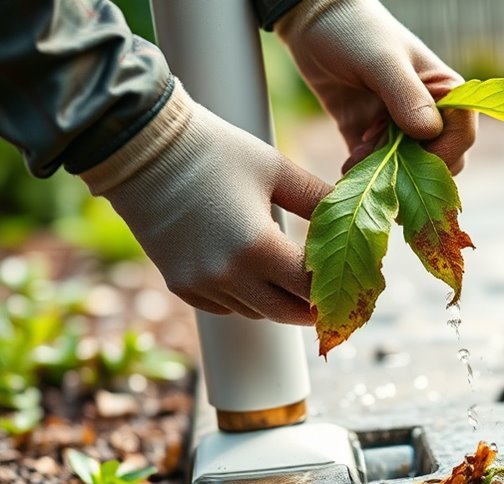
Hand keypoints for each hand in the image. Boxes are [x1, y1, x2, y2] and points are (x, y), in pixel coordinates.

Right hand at [80, 82, 331, 324]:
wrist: (141, 148)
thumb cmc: (215, 151)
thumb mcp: (278, 170)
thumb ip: (322, 200)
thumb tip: (361, 216)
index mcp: (258, 247)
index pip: (312, 289)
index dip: (337, 289)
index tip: (355, 283)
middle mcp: (228, 276)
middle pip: (287, 313)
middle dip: (314, 307)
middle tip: (335, 294)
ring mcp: (201, 285)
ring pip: (258, 312)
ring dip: (280, 300)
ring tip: (297, 278)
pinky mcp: (181, 287)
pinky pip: (228, 307)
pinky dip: (247, 297)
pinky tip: (255, 272)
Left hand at [276, 0, 476, 173]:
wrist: (310, 23)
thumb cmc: (353, 30)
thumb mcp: (381, 59)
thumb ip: (405, 94)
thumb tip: (429, 132)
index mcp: (444, 92)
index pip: (461, 136)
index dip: (445, 155)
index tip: (415, 162)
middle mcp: (428, 113)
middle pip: (439, 161)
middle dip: (412, 171)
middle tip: (381, 163)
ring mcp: (399, 129)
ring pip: (407, 171)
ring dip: (385, 174)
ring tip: (357, 162)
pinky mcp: (370, 139)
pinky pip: (377, 170)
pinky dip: (366, 175)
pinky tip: (349, 168)